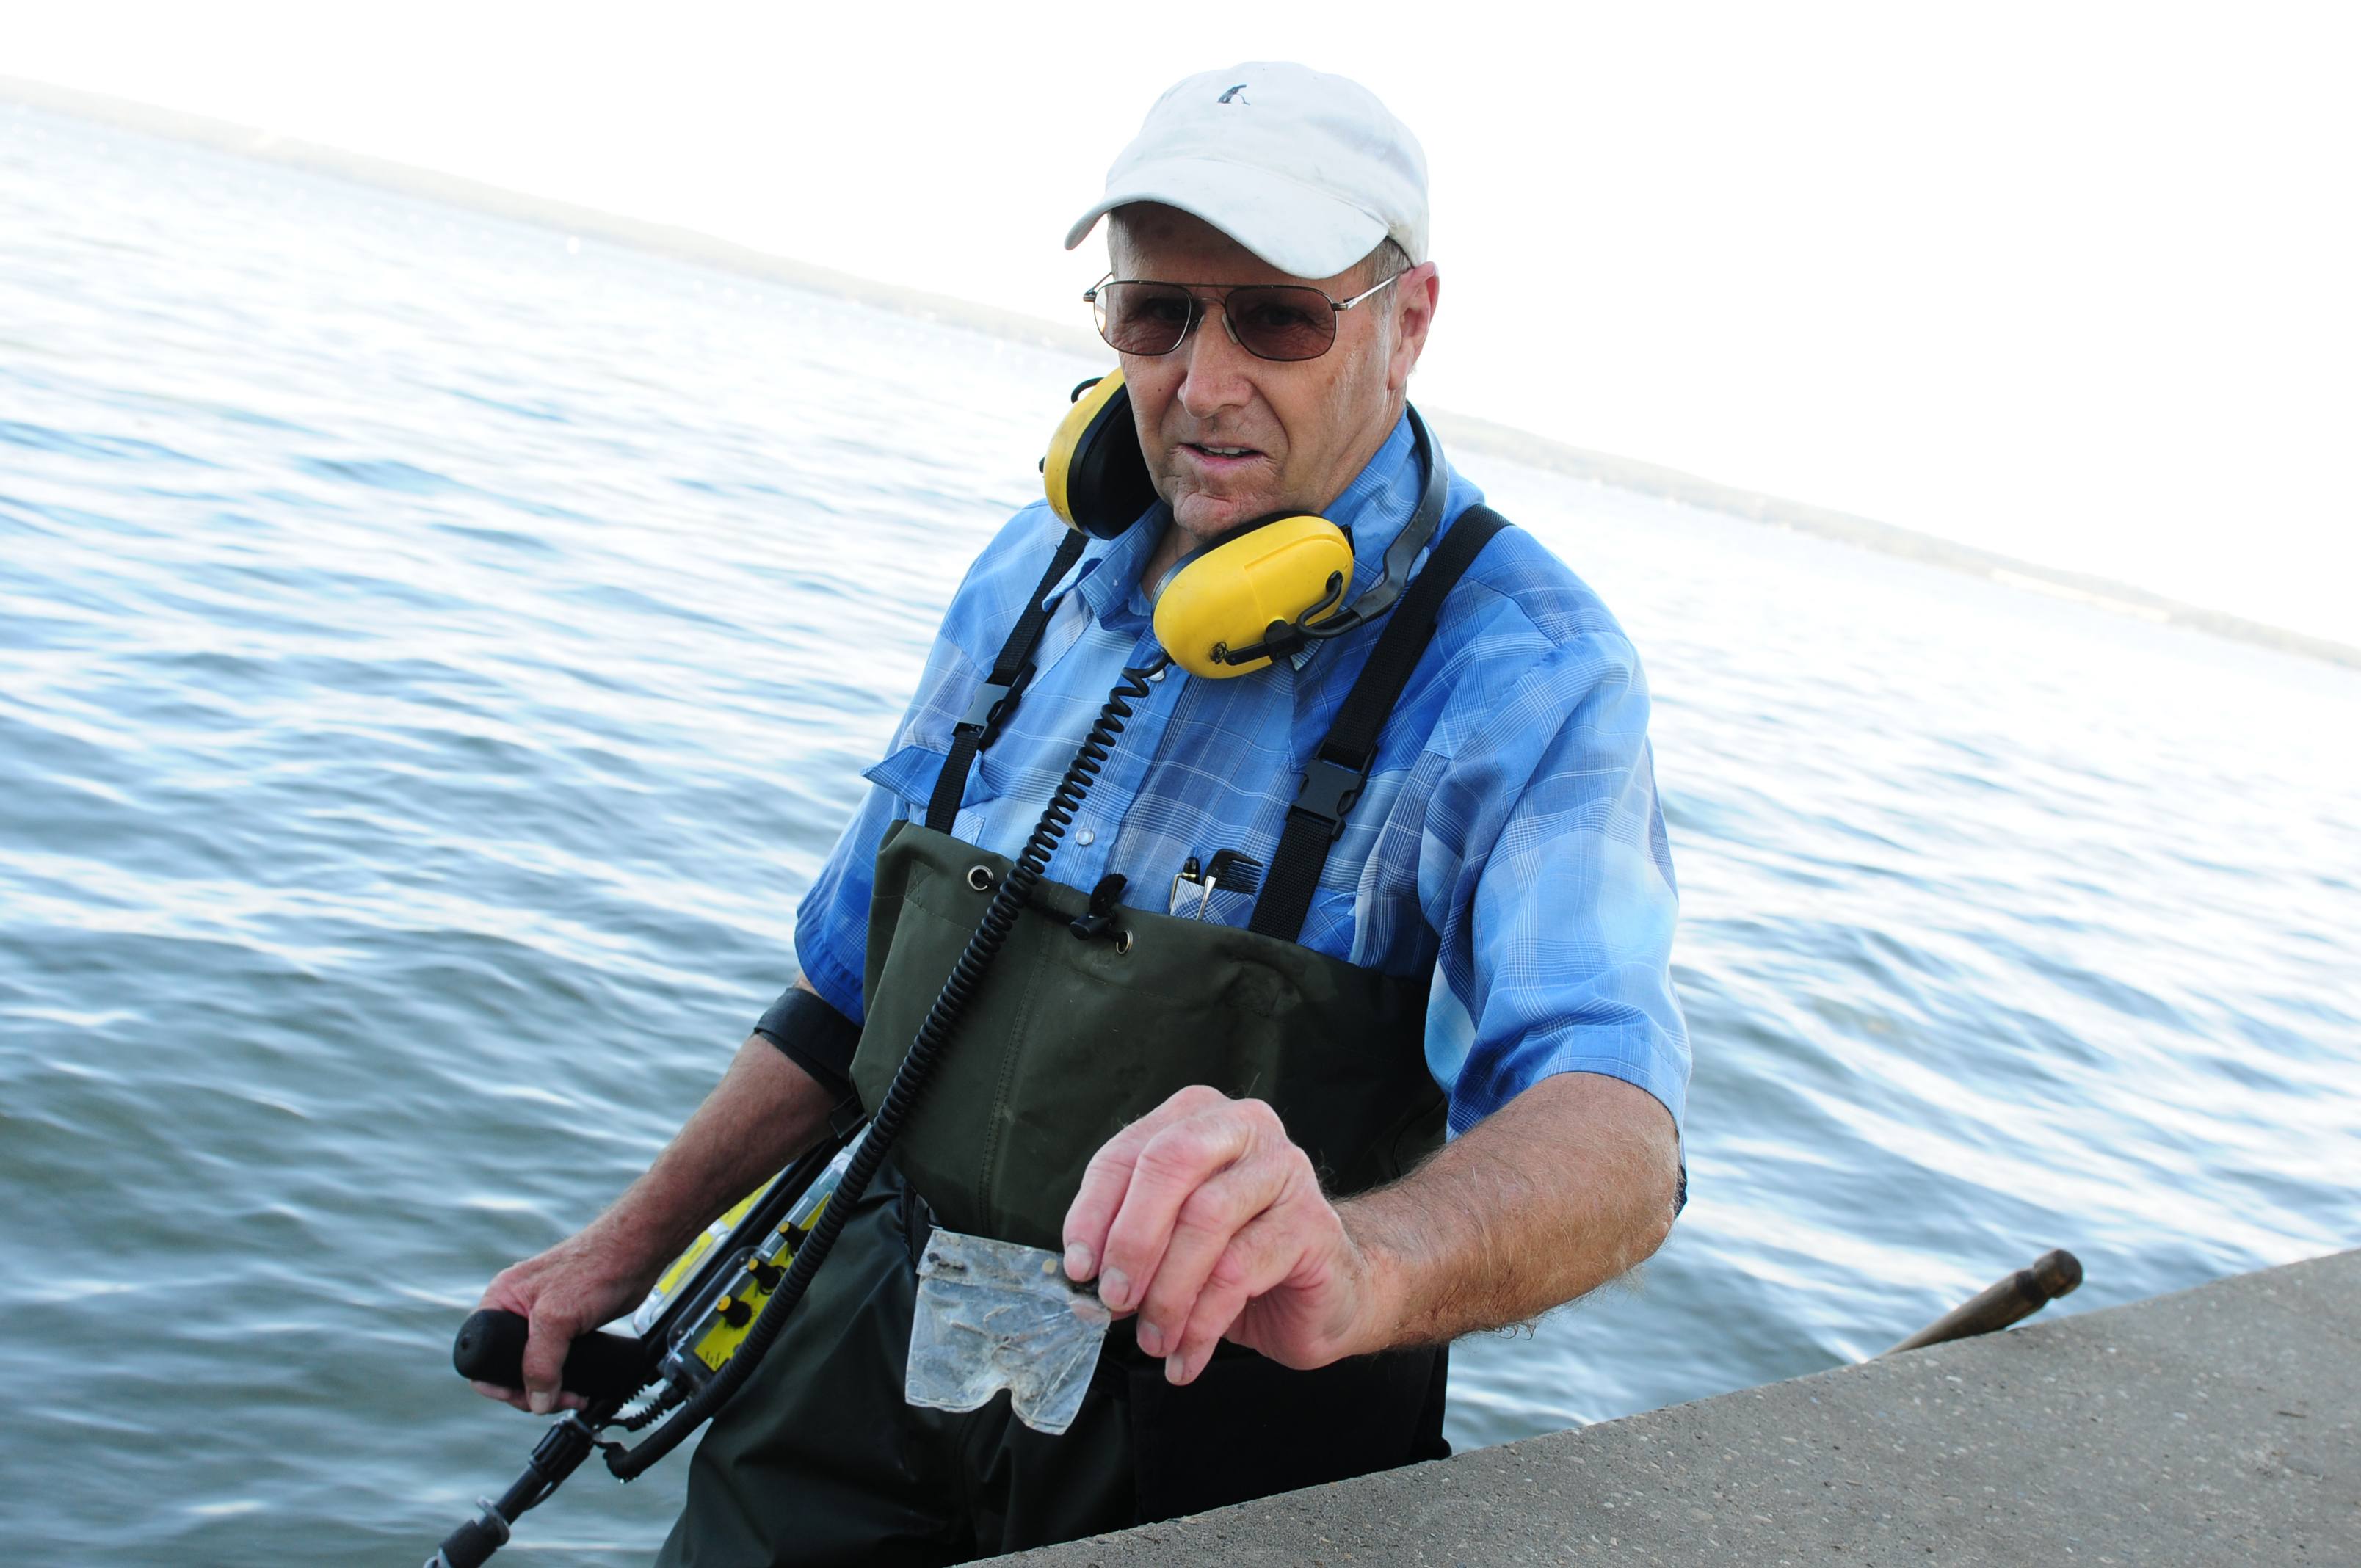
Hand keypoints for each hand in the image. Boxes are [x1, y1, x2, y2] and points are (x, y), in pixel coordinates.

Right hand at [470, 1222, 661, 1413]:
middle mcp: (516, 1311)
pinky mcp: (566, 1327)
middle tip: (552, 1402)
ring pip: (534, 1368)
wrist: (635, 1252)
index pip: (479, 1353)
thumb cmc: (594, 1267)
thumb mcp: (557, 1317)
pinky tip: (577, 1389)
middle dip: (529, 1390)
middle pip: (507, 1366)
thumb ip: (541, 1362)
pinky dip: (564, 1379)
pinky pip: (555, 1362)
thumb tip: (537, 1402)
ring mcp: (542, 1320)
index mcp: (501, 1300)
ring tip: (572, 1398)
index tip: (521, 1398)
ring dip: (549, 1390)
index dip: (495, 1382)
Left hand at [1060, 1086, 1393, 1386]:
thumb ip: (1129, 1240)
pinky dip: (1202, 1322)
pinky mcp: (1312, 1222)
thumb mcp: (1172, 1240)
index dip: (1094, 1213)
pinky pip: (1240, 1271)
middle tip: (1113, 1299)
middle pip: (1171, 1164)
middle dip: (1132, 1239)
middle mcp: (1245, 1128)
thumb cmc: (1239, 1258)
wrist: (1328, 1291)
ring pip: (1206, 1219)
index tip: (1078, 1268)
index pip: (1129, 1153)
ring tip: (1154, 1339)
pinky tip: (1186, 1356)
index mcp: (1198, 1117)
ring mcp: (1285, 1170)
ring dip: (1167, 1292)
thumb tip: (1083, 1275)